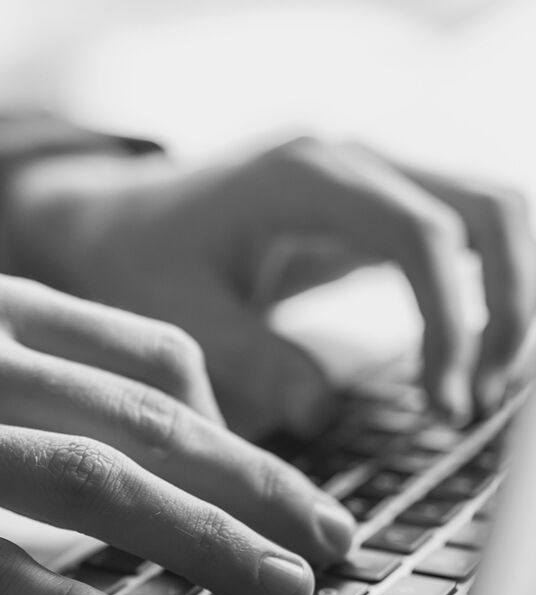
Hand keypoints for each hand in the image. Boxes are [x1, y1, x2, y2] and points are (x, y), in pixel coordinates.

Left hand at [0, 137, 535, 435]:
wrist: (115, 223)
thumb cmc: (134, 260)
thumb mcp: (175, 313)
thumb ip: (249, 358)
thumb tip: (321, 415)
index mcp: (304, 175)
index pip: (420, 234)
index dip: (451, 321)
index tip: (443, 403)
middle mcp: (350, 160)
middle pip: (487, 205)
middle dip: (510, 305)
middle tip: (480, 402)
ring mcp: (366, 178)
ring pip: (489, 213)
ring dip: (509, 297)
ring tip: (483, 391)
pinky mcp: (368, 211)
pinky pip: (456, 238)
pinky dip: (481, 292)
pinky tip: (463, 360)